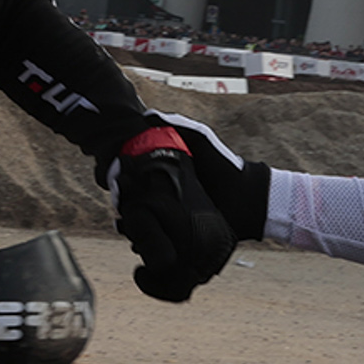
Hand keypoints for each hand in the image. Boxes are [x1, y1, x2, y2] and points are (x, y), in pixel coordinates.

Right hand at [99, 116, 268, 302]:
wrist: (248, 198)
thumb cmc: (224, 166)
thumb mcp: (200, 141)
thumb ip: (177, 127)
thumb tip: (146, 115)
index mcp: (166, 180)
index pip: (136, 186)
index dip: (123, 189)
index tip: (114, 189)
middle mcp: (168, 202)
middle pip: (138, 209)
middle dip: (128, 214)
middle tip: (122, 215)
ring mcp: (175, 222)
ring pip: (147, 230)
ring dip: (137, 233)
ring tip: (131, 233)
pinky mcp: (184, 240)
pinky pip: (163, 246)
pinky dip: (152, 248)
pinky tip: (143, 247)